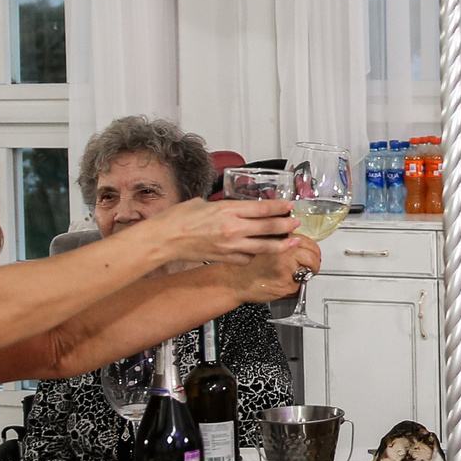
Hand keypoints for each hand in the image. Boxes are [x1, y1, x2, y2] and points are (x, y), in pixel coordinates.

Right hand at [145, 198, 291, 265]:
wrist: (164, 239)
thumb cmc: (177, 219)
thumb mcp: (202, 203)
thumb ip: (222, 205)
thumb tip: (232, 206)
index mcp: (227, 210)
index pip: (262, 209)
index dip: (280, 207)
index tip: (289, 206)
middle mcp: (232, 228)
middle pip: (269, 227)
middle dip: (286, 225)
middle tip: (296, 223)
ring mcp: (230, 246)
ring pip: (263, 246)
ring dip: (280, 244)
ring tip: (290, 242)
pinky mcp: (225, 258)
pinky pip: (247, 258)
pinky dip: (255, 255)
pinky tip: (259, 251)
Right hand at [238, 235, 321, 304]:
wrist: (232, 282)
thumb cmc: (243, 265)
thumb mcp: (259, 244)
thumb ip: (277, 241)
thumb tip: (294, 241)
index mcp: (278, 240)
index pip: (305, 240)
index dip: (311, 246)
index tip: (312, 250)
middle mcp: (284, 253)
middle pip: (312, 253)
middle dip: (315, 258)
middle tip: (314, 263)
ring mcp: (286, 269)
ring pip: (309, 267)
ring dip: (311, 270)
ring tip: (307, 272)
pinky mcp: (286, 284)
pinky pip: (300, 282)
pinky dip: (298, 281)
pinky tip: (289, 280)